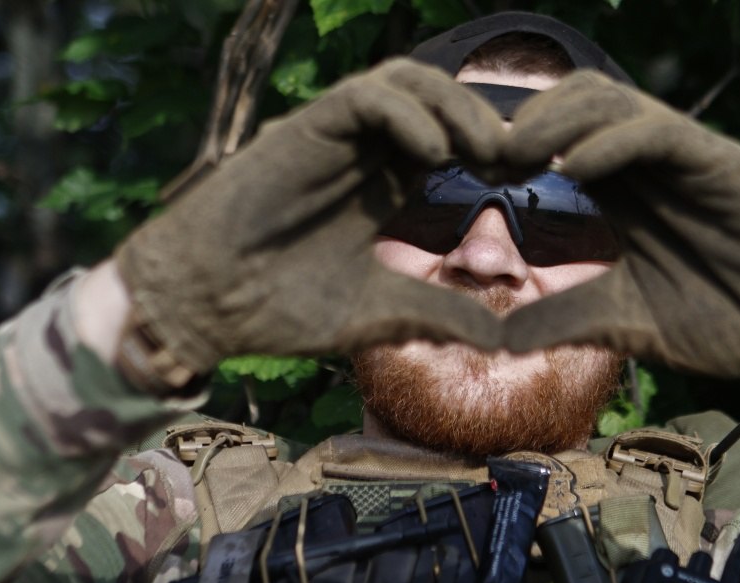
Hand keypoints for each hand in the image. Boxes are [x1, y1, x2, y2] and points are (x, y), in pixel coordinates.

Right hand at [114, 59, 505, 390]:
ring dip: (454, 107)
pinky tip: (433, 153)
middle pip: (439, 101)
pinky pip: (365, 97)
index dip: (496, 150)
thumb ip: (438, 314)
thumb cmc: (282, 307)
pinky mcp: (303, 130)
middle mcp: (366, 152)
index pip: (453, 141)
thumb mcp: (380, 313)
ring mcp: (334, 138)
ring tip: (486, 150)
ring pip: (406, 82)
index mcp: (386, 185)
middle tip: (521, 159)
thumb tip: (502, 342)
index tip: (534, 179)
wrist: (206, 306)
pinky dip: (405, 112)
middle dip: (485, 122)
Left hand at [501, 71, 739, 417]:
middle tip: (485, 158)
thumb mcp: (620, 320)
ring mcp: (686, 158)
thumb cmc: (718, 324)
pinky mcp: (723, 164)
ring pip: (614, 103)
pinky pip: (660, 133)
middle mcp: (649, 164)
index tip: (472, 171)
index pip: (558, 138)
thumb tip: (494, 341)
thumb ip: (562, 318)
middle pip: (577, 104)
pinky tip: (574, 168)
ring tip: (518, 154)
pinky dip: (613, 141)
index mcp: (624, 190)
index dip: (512, 146)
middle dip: (525, 123)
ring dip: (559, 120)